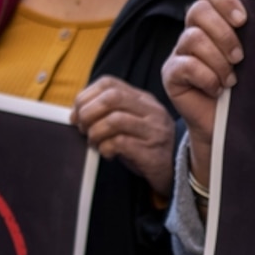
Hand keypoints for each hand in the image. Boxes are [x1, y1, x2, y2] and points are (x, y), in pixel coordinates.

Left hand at [73, 75, 175, 196]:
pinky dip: (106, 148)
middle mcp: (150, 110)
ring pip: (114, 120)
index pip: (108, 83)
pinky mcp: (151, 152)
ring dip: (95, 132)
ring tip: (95, 143)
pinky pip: (121, 143)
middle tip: (83, 129)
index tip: (76, 114)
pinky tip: (108, 153)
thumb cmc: (146, 146)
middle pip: (111, 98)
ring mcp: (153, 130)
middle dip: (88, 113)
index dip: (85, 96)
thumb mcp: (130, 123)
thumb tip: (76, 114)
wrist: (178, 170)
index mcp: (142, 99)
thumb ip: (108, 113)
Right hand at [161, 0, 247, 148]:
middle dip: (224, 33)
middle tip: (240, 57)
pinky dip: (207, 78)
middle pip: (198, 10)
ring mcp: (180, 52)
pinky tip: (217, 90)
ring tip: (231, 79)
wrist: (233, 127)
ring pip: (193, 38)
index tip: (243, 19)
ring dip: (218, 61)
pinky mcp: (172, 75)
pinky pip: (185, 65)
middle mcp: (194, 31)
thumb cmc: (247, 90)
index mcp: (216, 20)